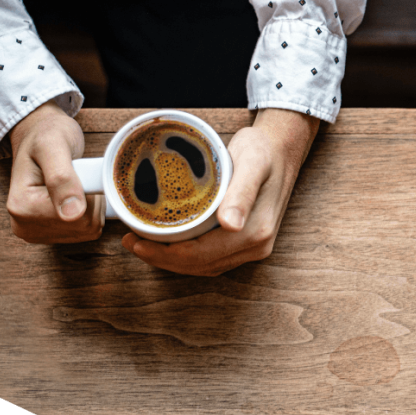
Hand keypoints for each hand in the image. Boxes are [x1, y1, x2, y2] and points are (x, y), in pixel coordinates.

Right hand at [6, 100, 104, 242]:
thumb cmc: (45, 135)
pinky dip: (90, 211)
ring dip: (91, 204)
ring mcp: (37, 232)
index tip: (74, 171)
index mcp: (21, 208)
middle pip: (85, 226)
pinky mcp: (51, 234)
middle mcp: (25, 226)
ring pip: (89, 230)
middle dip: (90, 198)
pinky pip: (87, 231)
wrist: (39, 135)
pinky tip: (74, 194)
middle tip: (75, 175)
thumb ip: (62, 178)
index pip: (77, 216)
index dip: (87, 192)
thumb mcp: (52, 146)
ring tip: (73, 182)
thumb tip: (72, 213)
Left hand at [122, 108, 319, 275]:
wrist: (282, 148)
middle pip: (201, 265)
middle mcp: (257, 245)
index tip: (137, 242)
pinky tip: (171, 246)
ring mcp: (254, 247)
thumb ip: (241, 193)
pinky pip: (213, 259)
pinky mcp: (248, 242)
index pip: (201, 255)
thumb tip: (231, 224)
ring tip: (145, 246)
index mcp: (255, 231)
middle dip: (163, 259)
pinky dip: (188, 257)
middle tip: (133, 244)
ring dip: (173, 261)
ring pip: (205, 266)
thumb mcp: (252, 163)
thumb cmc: (263, 150)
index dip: (165, 254)